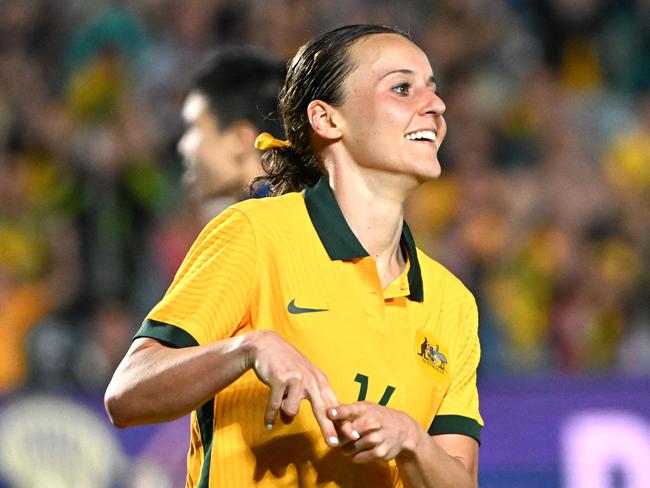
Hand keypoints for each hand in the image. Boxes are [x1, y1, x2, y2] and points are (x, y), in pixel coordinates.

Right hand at [245, 330, 339, 445]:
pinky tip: (268, 424)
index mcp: (320, 380)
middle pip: (322, 410)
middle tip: (334, 445)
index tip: (353, 436)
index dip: (344, 422)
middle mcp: (311, 379)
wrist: (266, 345)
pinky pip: (275, 406)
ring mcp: (296, 379)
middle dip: (329, 428)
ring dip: (283, 411)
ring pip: (292, 410)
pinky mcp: (280, 379)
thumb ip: (306, 398)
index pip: (334, 405)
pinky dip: (270, 415)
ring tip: (278, 404)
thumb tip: (295, 420)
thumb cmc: (286, 364)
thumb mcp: (303, 377)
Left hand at [328, 401, 418, 462]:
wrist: (403, 430)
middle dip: (339, 438)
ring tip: (352, 443)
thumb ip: (347, 411)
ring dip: (346, 448)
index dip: (338, 412)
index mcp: (365, 409)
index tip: (329, 413)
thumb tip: (327, 416)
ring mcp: (376, 438)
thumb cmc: (378, 417)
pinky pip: (357, 458)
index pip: (349, 410)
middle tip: (341, 438)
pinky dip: (355, 456)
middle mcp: (371, 423)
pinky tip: (360, 449)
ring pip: (349, 448)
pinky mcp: (380, 453)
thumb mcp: (365, 407)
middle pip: (344, 435)